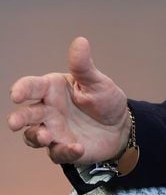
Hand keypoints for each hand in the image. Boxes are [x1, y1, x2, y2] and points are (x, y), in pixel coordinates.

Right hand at [7, 37, 129, 164]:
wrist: (121, 126)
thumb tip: (80, 41)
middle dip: (18, 119)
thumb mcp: (97, 82)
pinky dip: (64, 151)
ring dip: (37, 136)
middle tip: (16, 123)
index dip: (22, 89)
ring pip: (34, 136)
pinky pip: (57, 152)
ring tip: (46, 136)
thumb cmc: (105, 100)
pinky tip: (77, 147)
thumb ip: (84, 66)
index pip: (31, 87)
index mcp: (53, 89)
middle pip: (26, 115)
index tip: (17, 95)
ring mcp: (53, 131)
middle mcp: (48, 110)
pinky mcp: (63, 148)